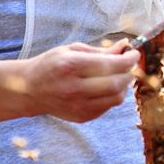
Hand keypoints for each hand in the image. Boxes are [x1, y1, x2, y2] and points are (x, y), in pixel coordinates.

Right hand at [22, 40, 140, 121]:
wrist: (29, 90)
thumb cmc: (51, 65)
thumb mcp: (72, 50)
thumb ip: (101, 50)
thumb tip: (125, 46)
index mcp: (71, 66)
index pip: (111, 65)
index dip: (129, 59)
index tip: (134, 53)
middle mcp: (74, 88)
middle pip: (116, 83)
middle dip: (129, 72)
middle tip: (129, 65)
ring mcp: (78, 106)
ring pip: (116, 98)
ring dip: (123, 85)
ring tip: (117, 76)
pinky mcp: (82, 117)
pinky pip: (108, 106)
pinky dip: (112, 96)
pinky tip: (104, 87)